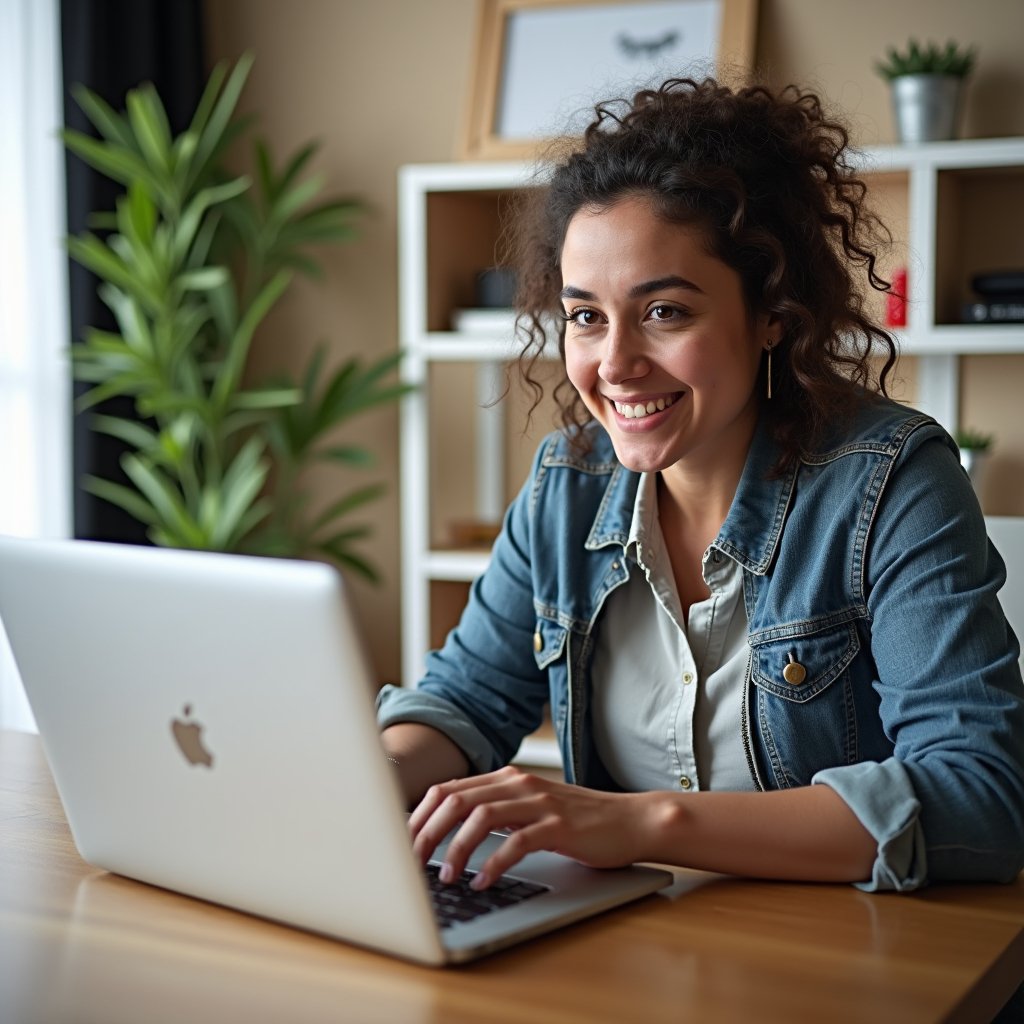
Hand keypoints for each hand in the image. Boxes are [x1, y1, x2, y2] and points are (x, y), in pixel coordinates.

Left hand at [407, 766, 655, 888]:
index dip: (419, 816)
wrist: (631, 820)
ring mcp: (538, 802)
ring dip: (456, 850)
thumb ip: (494, 813)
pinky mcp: (558, 826)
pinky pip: (516, 842)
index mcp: (505, 778)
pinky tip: (484, 882)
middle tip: (411, 864)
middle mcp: (517, 783)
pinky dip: (494, 864)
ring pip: (480, 817)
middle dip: (426, 833)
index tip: (402, 844)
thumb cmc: (578, 821)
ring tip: (447, 877)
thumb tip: (447, 836)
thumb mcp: (529, 809)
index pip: (447, 789)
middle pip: (455, 800)